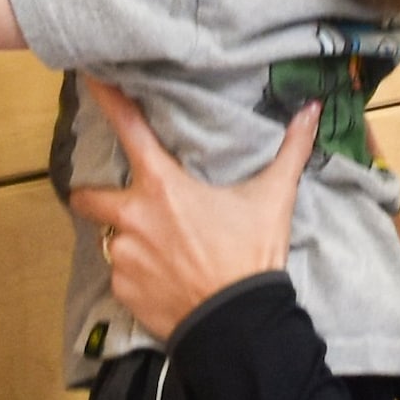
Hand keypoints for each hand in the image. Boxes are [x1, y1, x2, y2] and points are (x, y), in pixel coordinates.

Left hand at [64, 76, 312, 342]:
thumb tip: (311, 110)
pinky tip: (164, 281)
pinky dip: (137, 276)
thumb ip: (291, 151)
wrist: (237, 323)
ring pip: (111, 239)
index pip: (127, 130)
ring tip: (161, 253)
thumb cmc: (251, 256)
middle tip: (120, 203)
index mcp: (163, 187)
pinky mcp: (122, 290)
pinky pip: (121, 277)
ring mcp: (123, 256)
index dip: (105, 99)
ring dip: (128, 241)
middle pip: (88, 196)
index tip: (88, 77)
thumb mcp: (272, 199)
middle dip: (94, 197)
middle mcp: (133, 218)